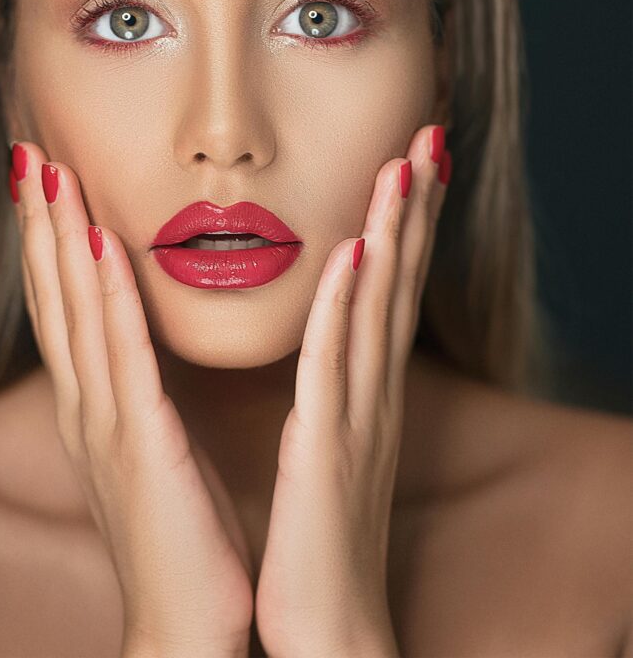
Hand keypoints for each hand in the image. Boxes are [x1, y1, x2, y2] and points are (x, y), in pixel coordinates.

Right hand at [9, 141, 253, 657]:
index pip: (62, 308)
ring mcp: (106, 422)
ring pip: (76, 311)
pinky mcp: (141, 441)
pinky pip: (122, 353)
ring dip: (60, 237)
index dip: (47, 243)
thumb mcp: (150, 447)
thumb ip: (137, 394)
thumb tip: (136, 346)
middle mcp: (86, 406)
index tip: (45, 182)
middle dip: (39, 223)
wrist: (185, 621)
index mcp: (93, 407)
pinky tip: (97, 244)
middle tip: (31, 156)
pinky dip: (107, 294)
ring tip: (51, 174)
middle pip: (54, 297)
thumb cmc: (178, 531)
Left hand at [254, 124, 449, 657]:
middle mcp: (372, 395)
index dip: (406, 225)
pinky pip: (336, 368)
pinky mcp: (327, 450)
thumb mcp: (331, 446)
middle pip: (398, 285)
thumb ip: (333, 390)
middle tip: (426, 137)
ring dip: (392, 235)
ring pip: (378, 310)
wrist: (326, 629)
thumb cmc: (320, 536)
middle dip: (413, 209)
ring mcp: (356, 419)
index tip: (411, 161)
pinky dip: (346, 309)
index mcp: (365, 395)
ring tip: (402, 167)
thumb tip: (331, 337)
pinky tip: (355, 255)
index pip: (390, 292)